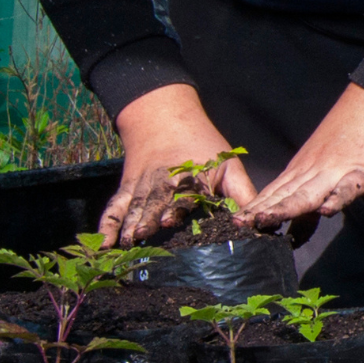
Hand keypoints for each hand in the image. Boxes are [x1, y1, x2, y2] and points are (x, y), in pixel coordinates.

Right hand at [101, 84, 250, 242]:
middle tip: (142, 235)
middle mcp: (163, 183)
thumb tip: (260, 223)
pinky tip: (102, 243)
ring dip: (129, 223)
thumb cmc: (203, 147)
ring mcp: (142, 187)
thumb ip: (243, 194)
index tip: (168, 220)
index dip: (176, 206)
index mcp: (190, 177)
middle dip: (148, 217)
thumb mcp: (228, 164)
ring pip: (134, 206)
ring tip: (125, 241)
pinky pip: (114, 207)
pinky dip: (107, 224)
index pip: (184, 193)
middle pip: (154, 201)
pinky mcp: (127, 190)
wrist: (165, 119)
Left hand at [237, 84, 363, 228]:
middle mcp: (311, 173)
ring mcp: (335, 173)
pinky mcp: (361, 174)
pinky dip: (337, 199)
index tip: (234, 224)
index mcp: (300, 172)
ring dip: (286, 208)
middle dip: (261, 212)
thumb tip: (297, 227)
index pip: (272, 194)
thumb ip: (309, 195)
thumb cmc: (347, 137)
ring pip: (307, 194)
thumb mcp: (321, 166)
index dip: (254, 209)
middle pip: (283, 196)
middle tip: (239, 226)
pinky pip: (347, 188)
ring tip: (266, 219)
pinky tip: (326, 210)